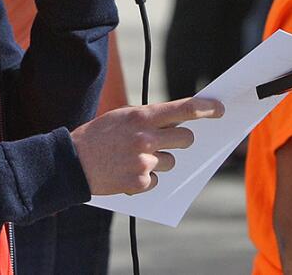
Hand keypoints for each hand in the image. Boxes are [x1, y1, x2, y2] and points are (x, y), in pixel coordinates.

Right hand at [71, 97, 223, 194]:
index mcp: (142, 117)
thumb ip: (149, 119)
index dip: (206, 108)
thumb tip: (179, 123)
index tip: (219, 109)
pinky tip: (126, 172)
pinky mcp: (139, 183)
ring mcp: (144, 162)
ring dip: (159, 161)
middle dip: (181, 141)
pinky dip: (145, 178)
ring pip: (171, 162)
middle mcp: (146, 138)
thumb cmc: (99, 136)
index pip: (183, 109)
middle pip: (186, 139)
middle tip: (167, 141)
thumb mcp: (123, 117)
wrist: (71, 162)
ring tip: (134, 158)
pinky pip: (156, 180)